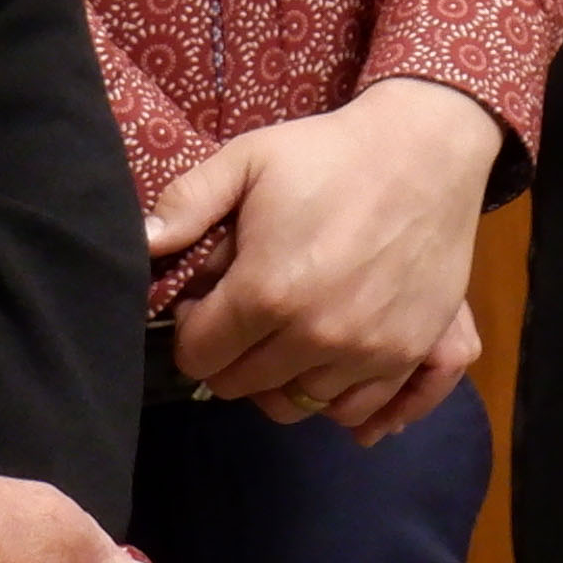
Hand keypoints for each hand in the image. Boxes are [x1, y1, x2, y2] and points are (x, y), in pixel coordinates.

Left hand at [149, 79, 505, 424]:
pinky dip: (333, 397)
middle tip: (244, 313)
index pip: (198, 357)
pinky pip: (355, 410)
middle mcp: (314, 337)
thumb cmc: (327, 154)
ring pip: (294, 405)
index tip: (206, 303)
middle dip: (229, 355)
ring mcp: (365, 352)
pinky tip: (326, 361)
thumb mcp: (246, 160)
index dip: (192, 330)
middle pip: (240, 386)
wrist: (424, 152)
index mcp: (266, 293)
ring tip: (286, 331)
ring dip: (279, 377)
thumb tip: (138, 244)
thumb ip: (185, 205)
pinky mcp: (407, 354)